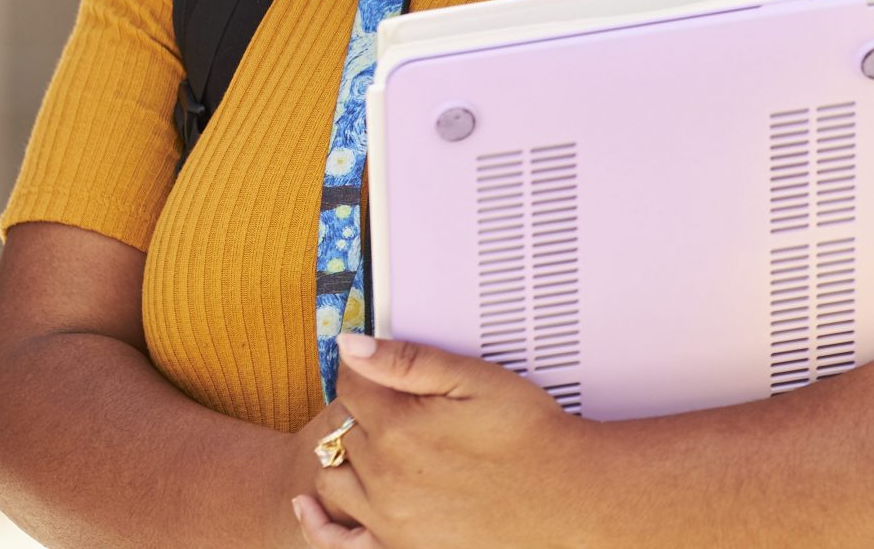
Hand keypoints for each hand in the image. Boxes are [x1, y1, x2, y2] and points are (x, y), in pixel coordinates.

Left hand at [294, 334, 599, 548]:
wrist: (564, 497)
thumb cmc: (529, 435)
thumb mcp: (476, 380)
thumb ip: (409, 362)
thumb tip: (350, 346)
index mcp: (397, 426)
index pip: (351, 385)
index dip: (364, 370)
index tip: (376, 368)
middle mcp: (381, 474)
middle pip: (341, 429)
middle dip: (360, 412)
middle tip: (395, 406)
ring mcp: (386, 516)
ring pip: (332, 476)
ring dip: (344, 456)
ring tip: (376, 445)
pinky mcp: (397, 546)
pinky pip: (336, 541)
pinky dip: (317, 522)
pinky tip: (308, 506)